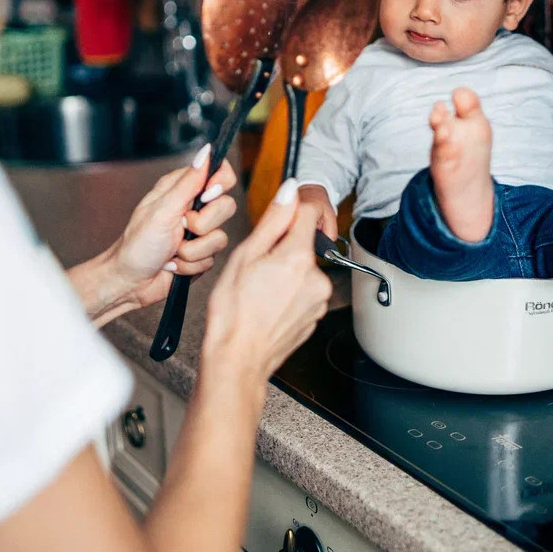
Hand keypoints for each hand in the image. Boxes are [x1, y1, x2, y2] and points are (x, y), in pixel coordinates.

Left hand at [74, 143, 237, 321]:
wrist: (130, 282)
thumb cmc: (137, 245)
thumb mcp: (163, 210)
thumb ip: (189, 182)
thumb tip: (207, 151)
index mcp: (181, 189)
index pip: (219, 172)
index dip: (221, 183)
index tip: (207, 196)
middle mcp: (192, 208)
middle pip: (226, 206)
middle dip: (203, 225)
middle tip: (181, 228)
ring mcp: (199, 233)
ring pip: (220, 237)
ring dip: (193, 250)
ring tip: (172, 251)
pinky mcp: (201, 254)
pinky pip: (213, 258)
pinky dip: (191, 264)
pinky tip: (173, 264)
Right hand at [203, 179, 333, 380]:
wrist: (238, 360)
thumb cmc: (233, 313)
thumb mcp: (245, 256)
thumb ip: (273, 220)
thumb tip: (290, 191)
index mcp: (299, 258)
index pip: (308, 214)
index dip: (288, 214)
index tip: (275, 223)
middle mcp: (317, 278)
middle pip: (304, 244)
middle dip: (283, 248)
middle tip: (256, 267)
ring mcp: (319, 300)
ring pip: (304, 269)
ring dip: (286, 272)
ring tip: (260, 290)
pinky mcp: (316, 315)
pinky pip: (305, 292)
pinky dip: (289, 293)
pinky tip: (268, 304)